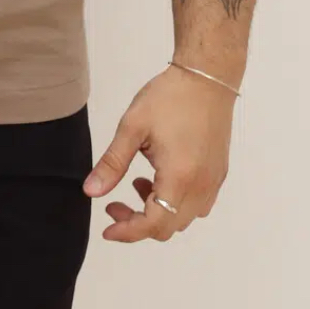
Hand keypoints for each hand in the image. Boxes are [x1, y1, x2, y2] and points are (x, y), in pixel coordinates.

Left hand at [83, 66, 234, 241]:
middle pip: (169, 227)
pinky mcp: (219, 173)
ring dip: (158, 213)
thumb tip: (90, 192)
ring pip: (184, 218)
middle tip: (115, 204)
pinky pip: (198, 204)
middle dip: (138, 223)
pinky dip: (176, 203)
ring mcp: (213, 182)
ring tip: (137, 184)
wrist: (208, 77)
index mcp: (179, 178)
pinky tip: (160, 177)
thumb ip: (112, 163)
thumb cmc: (169, 98)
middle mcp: (201, 187)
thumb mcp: (133, 127)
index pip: (153, 224)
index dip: (127, 232)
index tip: (106, 227)